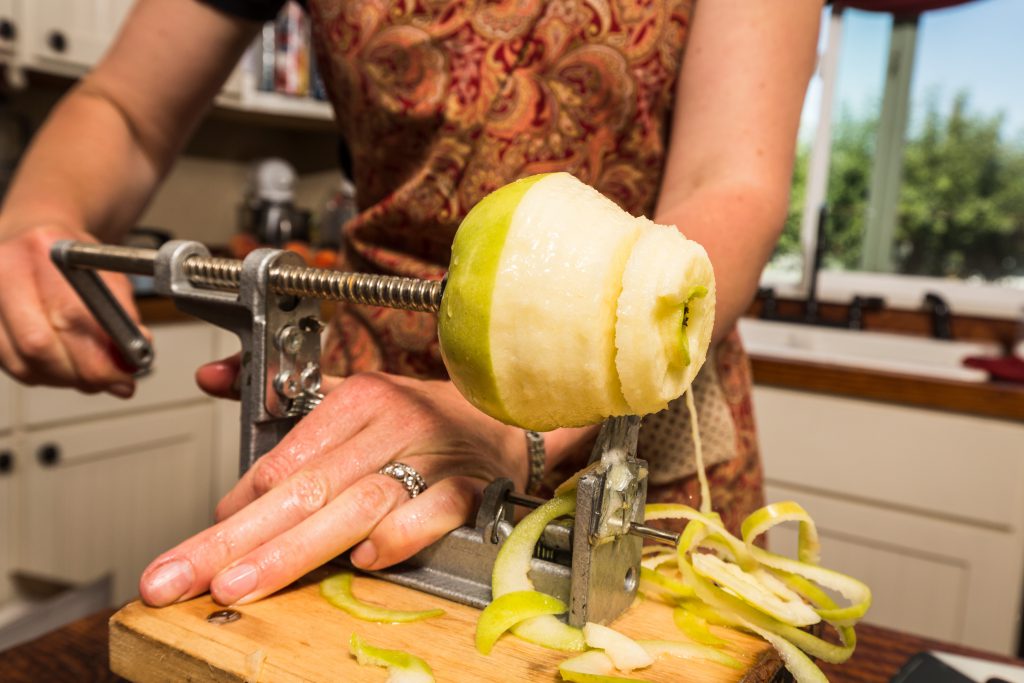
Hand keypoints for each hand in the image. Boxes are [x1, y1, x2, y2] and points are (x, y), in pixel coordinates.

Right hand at [0, 225, 146, 396]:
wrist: (34, 241)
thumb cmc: (73, 259)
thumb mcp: (109, 273)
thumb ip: (124, 314)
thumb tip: (136, 355)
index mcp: (43, 250)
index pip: (68, 315)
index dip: (99, 356)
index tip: (123, 374)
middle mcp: (4, 271)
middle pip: (38, 345)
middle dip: (82, 374)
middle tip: (110, 380)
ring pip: (24, 364)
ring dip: (66, 378)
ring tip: (90, 371)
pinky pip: (14, 367)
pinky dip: (46, 375)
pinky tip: (65, 365)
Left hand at [138, 372, 526, 605]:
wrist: (505, 418)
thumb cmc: (421, 418)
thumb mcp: (351, 394)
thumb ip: (284, 395)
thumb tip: (211, 377)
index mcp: (356, 400)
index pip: (282, 460)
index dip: (235, 507)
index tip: (198, 549)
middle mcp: (388, 425)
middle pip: (302, 488)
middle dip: (232, 540)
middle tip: (175, 581)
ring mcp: (430, 456)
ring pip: (356, 503)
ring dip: (295, 549)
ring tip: (241, 585)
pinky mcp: (470, 486)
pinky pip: (435, 510)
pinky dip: (401, 534)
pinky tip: (364, 561)